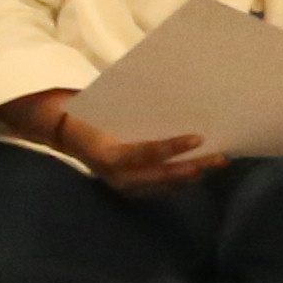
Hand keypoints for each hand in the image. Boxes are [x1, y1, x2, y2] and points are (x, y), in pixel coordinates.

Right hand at [2, 92, 220, 197]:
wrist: (61, 130)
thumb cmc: (88, 112)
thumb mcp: (107, 107)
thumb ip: (134, 109)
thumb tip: (172, 94)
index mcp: (108, 153)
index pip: (147, 153)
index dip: (172, 147)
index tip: (198, 138)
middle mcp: (115, 175)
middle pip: (161, 175)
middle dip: (192, 167)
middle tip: (221, 159)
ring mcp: (121, 185)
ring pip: (162, 184)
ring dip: (191, 176)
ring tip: (216, 164)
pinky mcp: (127, 188)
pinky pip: (156, 189)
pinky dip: (177, 182)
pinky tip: (197, 174)